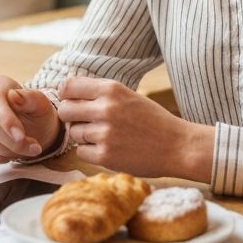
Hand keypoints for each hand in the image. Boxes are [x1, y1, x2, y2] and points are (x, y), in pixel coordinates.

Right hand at [0, 75, 60, 162]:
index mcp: (0, 85)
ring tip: (25, 150)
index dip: (6, 120)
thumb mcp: (42, 105)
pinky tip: (9, 155)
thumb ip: (30, 98)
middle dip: (12, 142)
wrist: (37, 129)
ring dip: (6, 151)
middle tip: (34, 148)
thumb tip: (13, 95)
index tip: (21, 137)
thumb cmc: (39, 114)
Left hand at [57, 77, 214, 181]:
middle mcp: (105, 108)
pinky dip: (90, 152)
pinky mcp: (105, 156)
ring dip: (83, 136)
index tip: (71, 101)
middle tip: (83, 122)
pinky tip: (107, 149)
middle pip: (65, 110)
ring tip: (103, 137)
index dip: (66, 94)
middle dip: (71, 117)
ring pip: (73, 132)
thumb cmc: (152, 120)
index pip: (69, 86)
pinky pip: (81, 152)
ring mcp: (104, 133)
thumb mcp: (127, 95)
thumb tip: (68, 93)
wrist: (178, 146)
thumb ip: (101, 93)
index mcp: (111, 89)